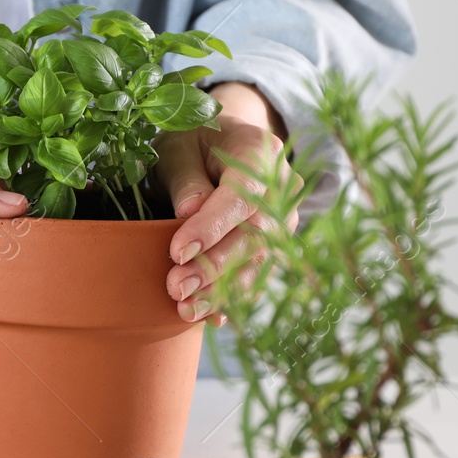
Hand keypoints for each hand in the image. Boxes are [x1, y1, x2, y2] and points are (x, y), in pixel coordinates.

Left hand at [156, 82, 300, 321]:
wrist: (222, 140)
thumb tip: (188, 212)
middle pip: (255, 235)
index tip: (177, 252)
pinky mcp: (273, 242)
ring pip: (259, 261)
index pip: (241, 195)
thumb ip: (186, 177)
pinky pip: (257, 273)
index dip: (211, 227)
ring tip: (187, 310)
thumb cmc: (193, 140)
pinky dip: (234, 297)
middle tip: (176, 288)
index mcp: (259, 152)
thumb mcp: (179, 145)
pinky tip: (211, 317)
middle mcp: (281, 188)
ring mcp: (282, 217)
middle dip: (215, 267)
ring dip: (224, 291)